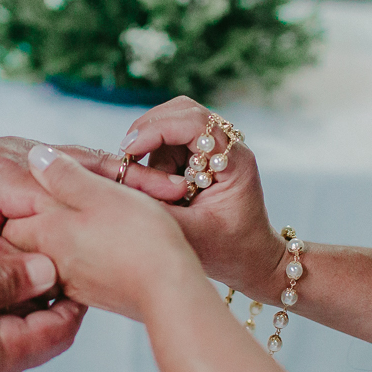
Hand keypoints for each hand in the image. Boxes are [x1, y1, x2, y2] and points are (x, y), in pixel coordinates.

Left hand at [0, 136, 185, 265]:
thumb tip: (42, 279)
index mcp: (10, 179)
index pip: (75, 189)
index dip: (121, 195)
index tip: (160, 205)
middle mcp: (23, 159)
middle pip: (90, 169)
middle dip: (135, 181)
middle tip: (180, 194)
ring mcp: (25, 155)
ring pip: (85, 163)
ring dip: (124, 175)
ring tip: (167, 188)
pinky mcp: (24, 162)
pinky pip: (70, 164)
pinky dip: (102, 172)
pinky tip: (127, 186)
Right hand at [0, 253, 84, 371]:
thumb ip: (1, 280)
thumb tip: (48, 270)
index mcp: (3, 357)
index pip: (62, 325)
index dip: (73, 290)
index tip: (73, 255)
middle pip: (41, 334)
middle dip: (47, 296)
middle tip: (46, 254)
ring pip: (9, 340)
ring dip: (14, 307)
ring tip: (5, 267)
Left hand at [2, 146, 208, 321]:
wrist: (171, 293)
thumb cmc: (140, 239)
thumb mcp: (102, 193)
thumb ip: (64, 175)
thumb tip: (35, 158)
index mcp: (47, 232)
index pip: (10, 217)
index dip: (24, 198)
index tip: (44, 184)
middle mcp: (51, 260)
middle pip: (26, 237)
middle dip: (38, 218)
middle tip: (64, 199)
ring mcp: (71, 281)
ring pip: (50, 253)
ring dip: (62, 236)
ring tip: (88, 219)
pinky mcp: (91, 293)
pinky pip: (72, 270)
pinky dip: (80, 255)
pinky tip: (103, 244)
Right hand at [120, 97, 286, 301]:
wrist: (252, 261)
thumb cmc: (229, 253)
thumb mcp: (191, 236)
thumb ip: (157, 210)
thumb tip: (120, 186)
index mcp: (236, 162)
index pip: (195, 123)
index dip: (157, 130)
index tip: (129, 151)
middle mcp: (229, 147)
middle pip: (182, 111)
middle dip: (149, 130)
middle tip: (128, 159)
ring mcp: (216, 148)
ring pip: (173, 121)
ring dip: (152, 145)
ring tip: (148, 181)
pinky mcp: (203, 155)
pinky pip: (171, 139)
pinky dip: (154, 153)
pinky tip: (155, 182)